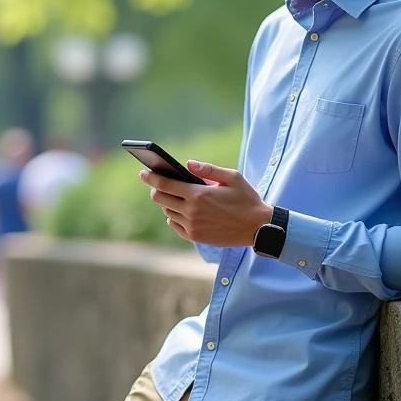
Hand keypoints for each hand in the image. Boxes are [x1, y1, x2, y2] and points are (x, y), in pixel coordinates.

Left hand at [141, 161, 272, 246]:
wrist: (257, 228)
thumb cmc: (246, 199)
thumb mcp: (232, 178)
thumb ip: (208, 169)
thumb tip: (188, 163)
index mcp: (199, 194)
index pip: (166, 184)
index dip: (151, 177)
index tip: (143, 172)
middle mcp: (192, 211)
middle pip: (161, 198)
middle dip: (156, 189)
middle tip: (158, 183)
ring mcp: (192, 226)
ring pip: (167, 212)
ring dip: (167, 203)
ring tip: (176, 196)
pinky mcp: (195, 237)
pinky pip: (174, 225)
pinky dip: (173, 217)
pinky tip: (182, 211)